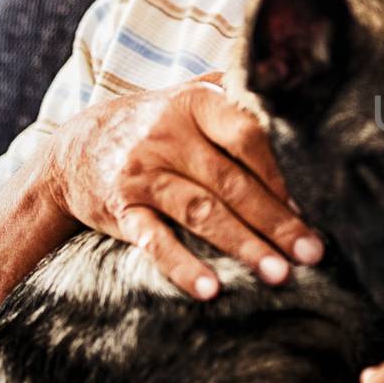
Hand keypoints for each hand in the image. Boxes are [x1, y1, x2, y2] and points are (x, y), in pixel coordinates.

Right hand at [43, 72, 322, 298]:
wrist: (73, 148)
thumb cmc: (152, 124)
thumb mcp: (185, 96)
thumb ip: (232, 94)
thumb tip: (291, 98)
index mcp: (193, 104)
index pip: (245, 136)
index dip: (276, 173)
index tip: (303, 208)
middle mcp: (167, 137)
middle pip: (231, 182)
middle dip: (275, 222)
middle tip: (310, 253)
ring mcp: (143, 174)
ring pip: (201, 212)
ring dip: (243, 245)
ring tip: (277, 274)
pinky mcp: (122, 209)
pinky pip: (155, 241)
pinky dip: (183, 266)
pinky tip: (211, 289)